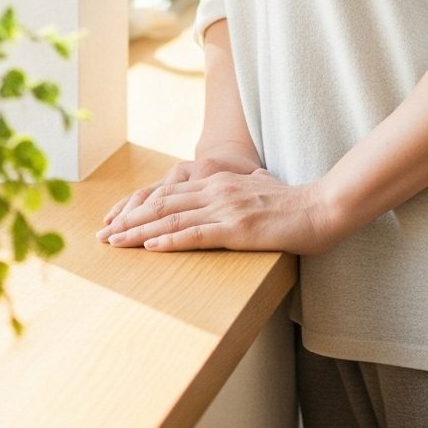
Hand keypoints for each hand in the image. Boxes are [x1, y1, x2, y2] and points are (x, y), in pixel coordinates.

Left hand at [98, 166, 347, 256]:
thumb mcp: (265, 189)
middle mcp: (217, 191)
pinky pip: (197, 235)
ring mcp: (226, 208)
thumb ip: (252, 185)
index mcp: (219, 182)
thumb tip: (257, 179)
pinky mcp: (238, 228)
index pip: (169, 194)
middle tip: (103, 236)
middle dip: (129, 221)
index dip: (140, 207)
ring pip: (172, 220)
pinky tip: (151, 248)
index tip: (117, 221)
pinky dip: (170, 241)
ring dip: (139, 233)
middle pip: (162, 205)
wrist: (323, 208)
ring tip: (116, 243)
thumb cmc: (296, 204)